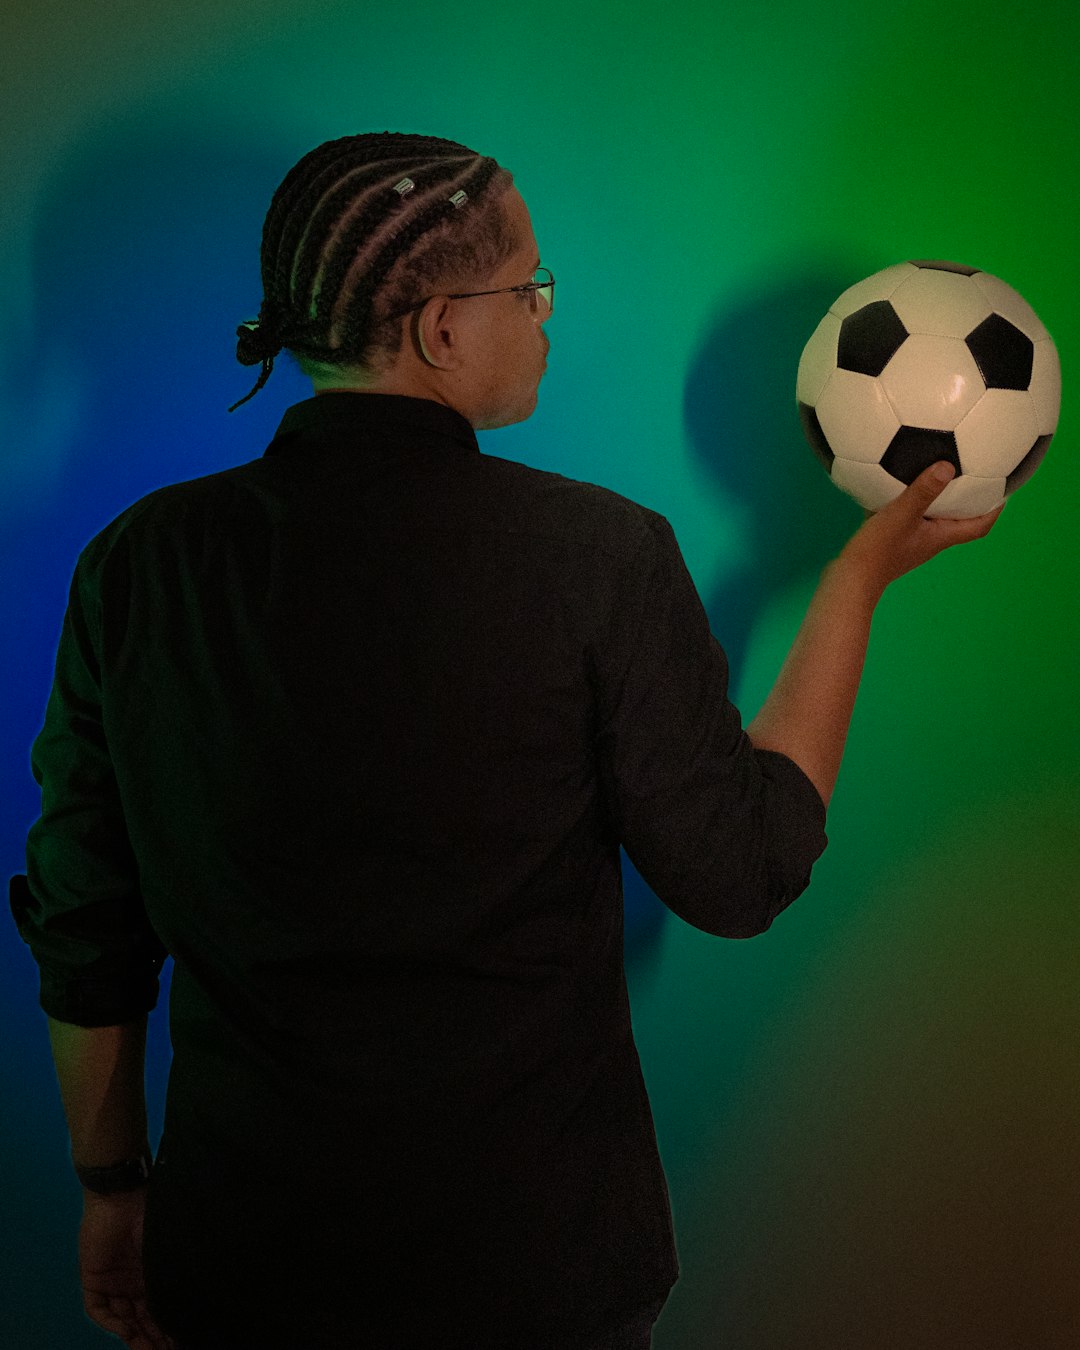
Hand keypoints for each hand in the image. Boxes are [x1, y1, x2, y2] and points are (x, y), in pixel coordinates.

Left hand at [78, 1187, 177, 1348]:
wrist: (121, 1195)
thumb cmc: (151, 1214)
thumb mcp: (168, 1247)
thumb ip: (174, 1271)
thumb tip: (200, 1294)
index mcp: (151, 1276)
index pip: (159, 1310)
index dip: (168, 1329)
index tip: (182, 1342)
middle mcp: (133, 1284)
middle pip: (142, 1321)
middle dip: (154, 1339)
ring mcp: (113, 1284)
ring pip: (123, 1320)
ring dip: (135, 1337)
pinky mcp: (94, 1280)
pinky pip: (100, 1310)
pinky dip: (112, 1322)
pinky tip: (126, 1331)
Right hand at [842, 463, 1005, 593]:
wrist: (849, 579)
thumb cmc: (878, 550)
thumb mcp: (901, 514)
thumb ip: (923, 491)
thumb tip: (947, 466)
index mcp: (941, 537)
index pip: (979, 526)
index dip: (994, 510)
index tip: (1004, 489)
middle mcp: (931, 541)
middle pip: (960, 521)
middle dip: (970, 500)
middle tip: (975, 476)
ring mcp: (911, 543)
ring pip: (934, 518)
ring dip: (941, 501)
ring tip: (941, 476)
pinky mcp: (893, 542)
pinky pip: (910, 517)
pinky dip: (913, 502)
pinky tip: (899, 485)